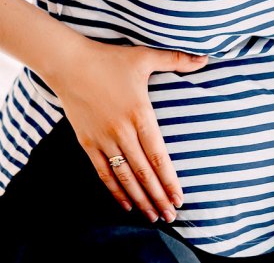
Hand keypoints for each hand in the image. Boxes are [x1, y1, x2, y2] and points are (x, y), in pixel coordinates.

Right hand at [44, 39, 208, 222]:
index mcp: (140, 114)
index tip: (180, 198)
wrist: (68, 63)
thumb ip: (175, 59)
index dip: (170, 180)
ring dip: (140, 199)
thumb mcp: (144, 56)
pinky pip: (103, 172)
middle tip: (171, 216)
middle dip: (159, 197)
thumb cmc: (109, 59)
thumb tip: (205, 58)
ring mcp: (103, 139)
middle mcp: (122, 131)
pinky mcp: (87, 142)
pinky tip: (126, 204)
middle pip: (144, 173)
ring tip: (153, 216)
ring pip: (125, 177)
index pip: (159, 156)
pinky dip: (115, 190)